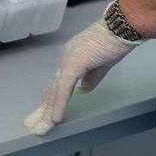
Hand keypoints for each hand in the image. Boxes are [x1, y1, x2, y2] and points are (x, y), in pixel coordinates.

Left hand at [23, 17, 140, 135]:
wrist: (122, 27)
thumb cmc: (116, 41)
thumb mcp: (103, 65)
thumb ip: (91, 78)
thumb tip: (82, 91)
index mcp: (73, 57)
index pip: (59, 82)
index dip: (52, 99)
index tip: (45, 114)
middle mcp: (67, 57)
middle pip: (52, 87)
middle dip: (43, 108)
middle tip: (32, 124)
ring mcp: (69, 59)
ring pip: (55, 90)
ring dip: (48, 111)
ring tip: (41, 128)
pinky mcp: (74, 63)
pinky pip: (64, 88)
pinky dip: (59, 104)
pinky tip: (55, 118)